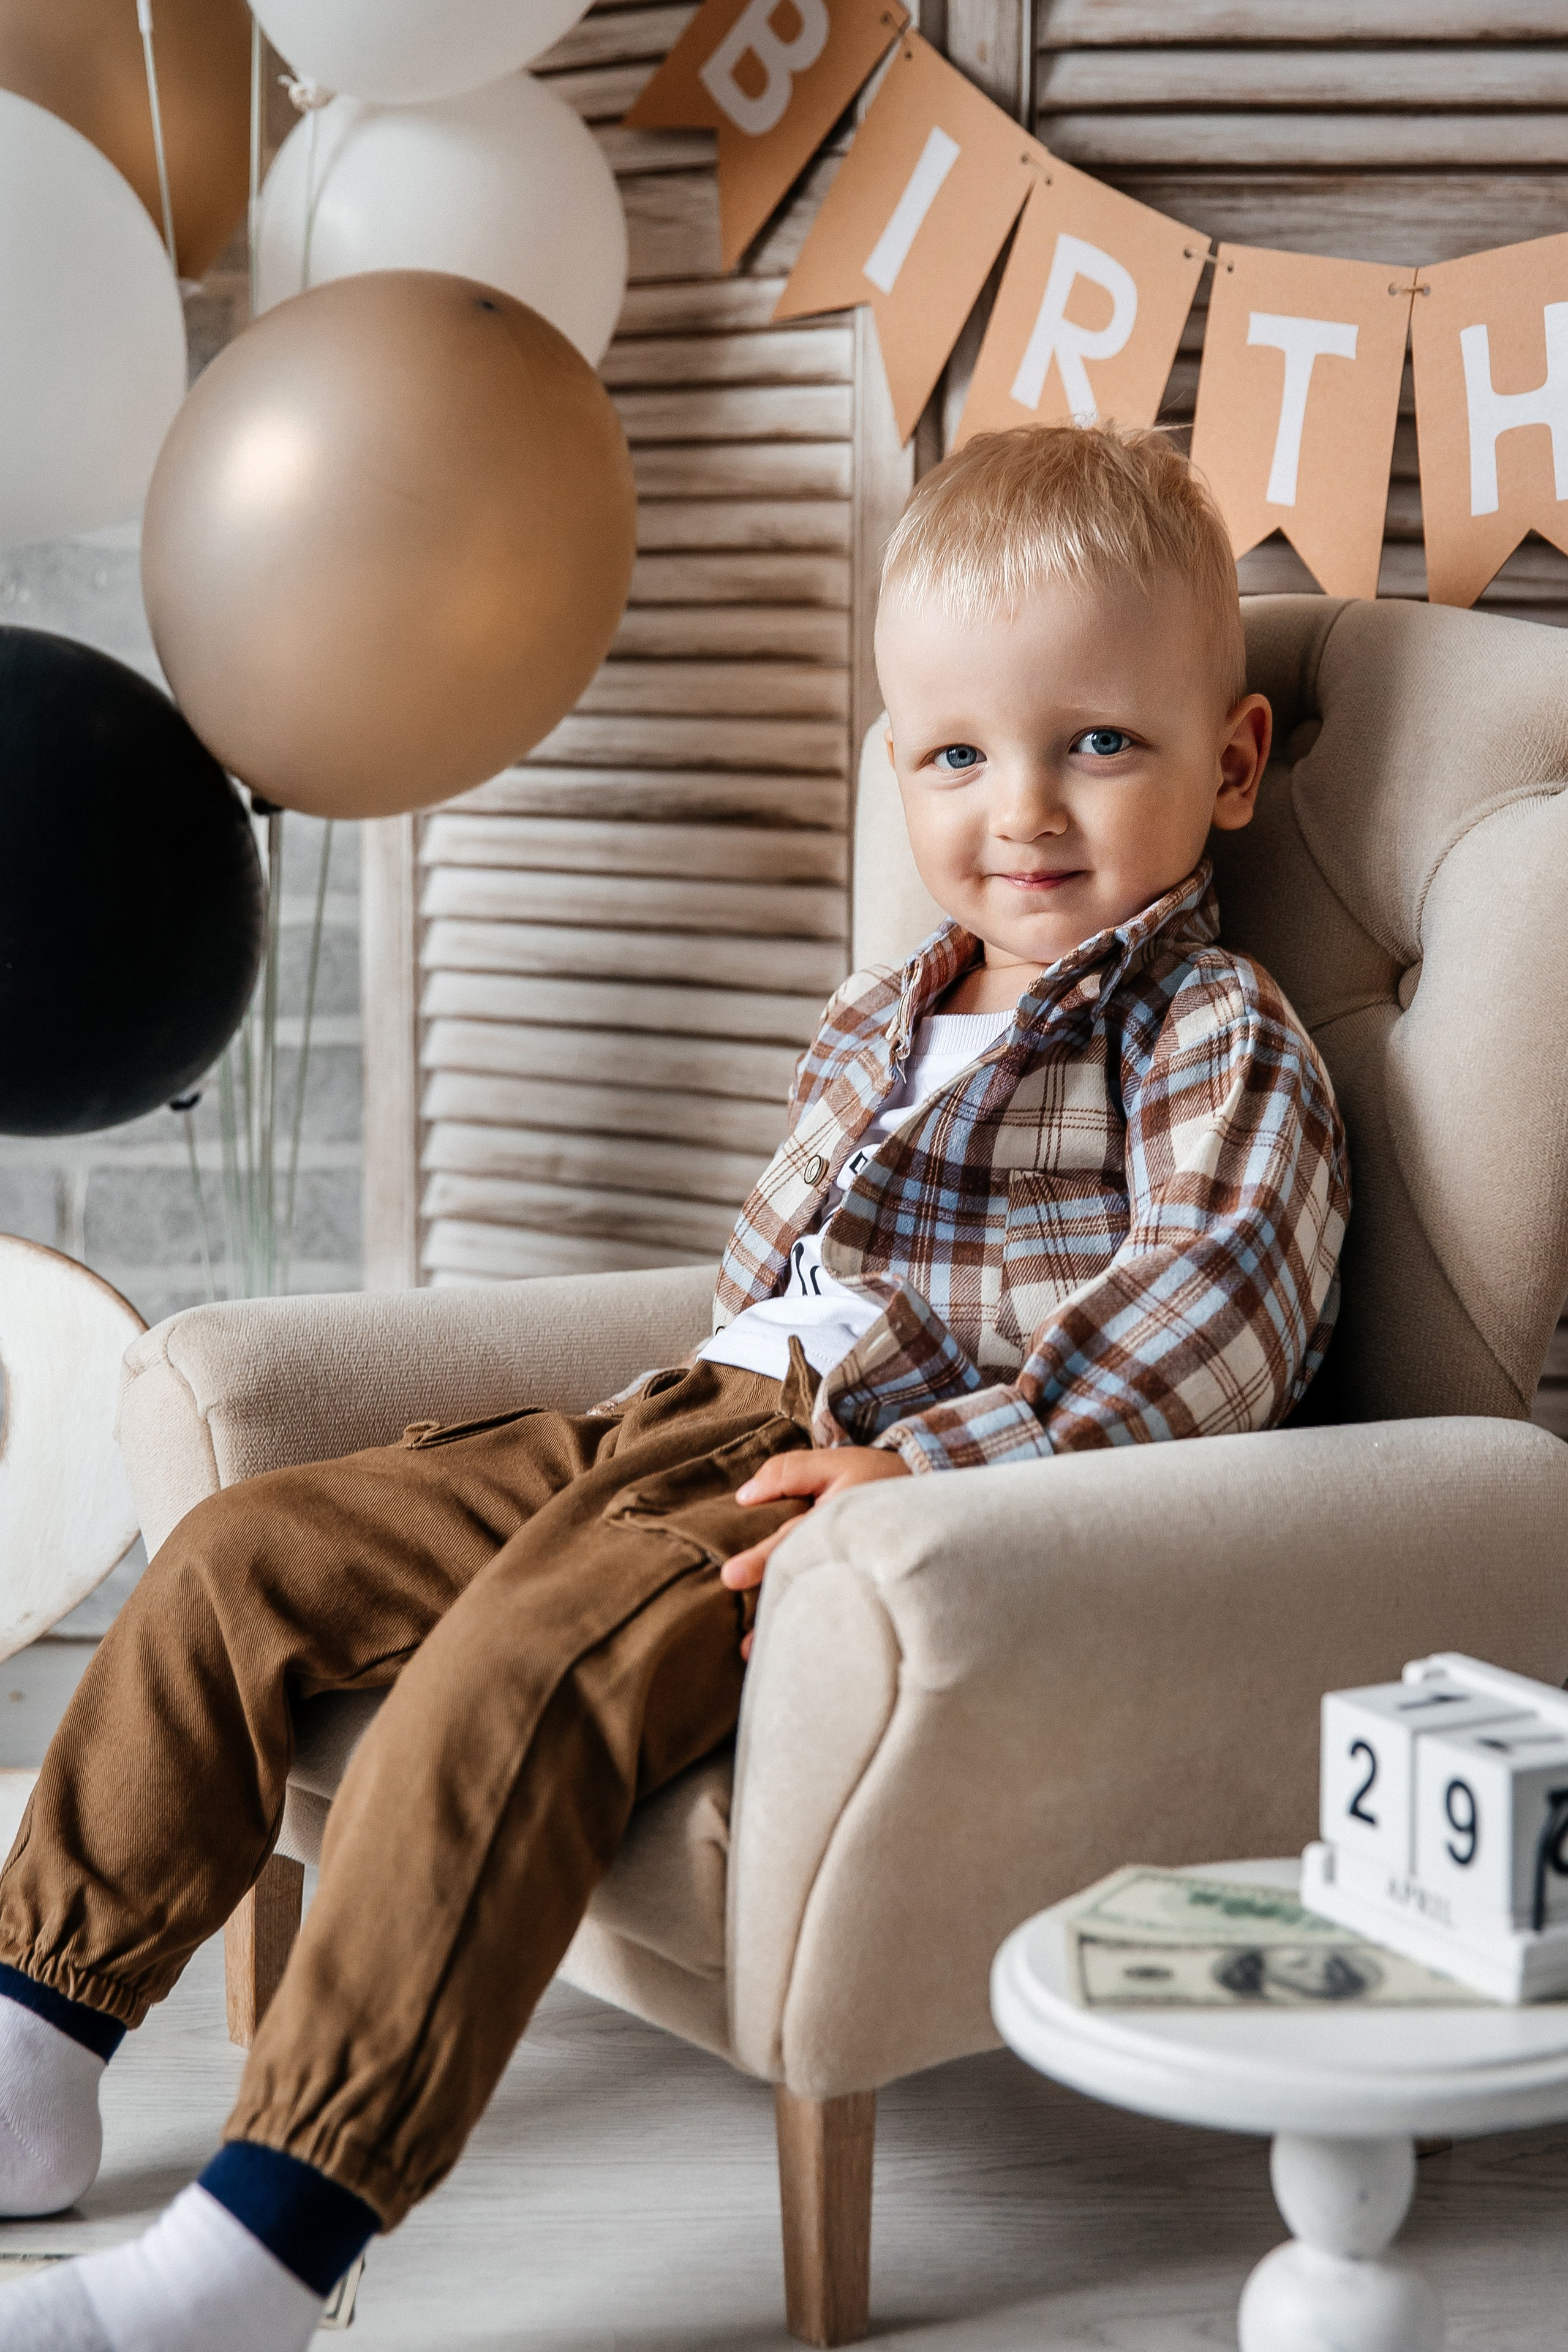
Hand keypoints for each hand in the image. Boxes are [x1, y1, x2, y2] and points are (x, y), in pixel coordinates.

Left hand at [722, 1447, 910, 1655]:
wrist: (932, 1500)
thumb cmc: (878, 1479)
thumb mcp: (836, 1464)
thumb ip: (789, 1473)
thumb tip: (744, 1497)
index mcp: (837, 1522)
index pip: (793, 1542)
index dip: (762, 1560)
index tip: (732, 1576)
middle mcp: (848, 1555)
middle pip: (805, 1588)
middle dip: (776, 1614)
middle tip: (745, 1645)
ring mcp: (860, 1578)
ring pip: (822, 1609)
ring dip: (793, 1633)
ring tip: (760, 1659)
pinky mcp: (867, 1591)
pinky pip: (840, 1613)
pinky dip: (820, 1633)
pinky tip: (803, 1658)